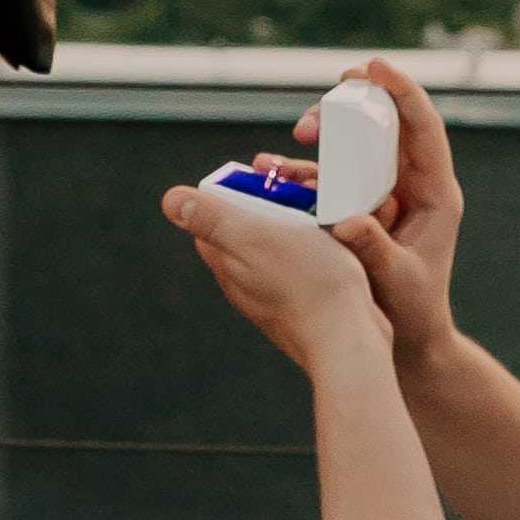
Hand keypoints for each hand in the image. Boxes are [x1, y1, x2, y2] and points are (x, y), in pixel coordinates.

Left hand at [162, 172, 389, 374]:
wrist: (349, 340)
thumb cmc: (306, 284)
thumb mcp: (253, 237)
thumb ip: (212, 218)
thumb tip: (170, 201)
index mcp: (228, 265)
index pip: (211, 220)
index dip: (230, 193)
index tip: (258, 179)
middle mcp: (247, 284)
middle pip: (246, 232)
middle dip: (267, 207)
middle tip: (297, 193)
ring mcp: (277, 297)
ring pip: (280, 248)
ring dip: (298, 226)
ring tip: (321, 217)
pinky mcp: (309, 304)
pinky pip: (308, 266)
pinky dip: (319, 249)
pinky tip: (337, 248)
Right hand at [318, 59, 460, 365]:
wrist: (411, 339)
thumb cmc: (414, 310)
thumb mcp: (397, 280)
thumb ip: (374, 250)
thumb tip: (346, 221)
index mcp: (435, 194)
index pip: (423, 130)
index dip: (402, 92)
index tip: (374, 66)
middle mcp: (413, 186)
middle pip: (387, 127)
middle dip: (356, 104)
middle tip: (328, 95)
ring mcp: (386, 195)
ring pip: (357, 147)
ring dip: (326, 134)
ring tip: (298, 133)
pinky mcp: (359, 208)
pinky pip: (331, 178)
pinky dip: (304, 170)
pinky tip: (272, 167)